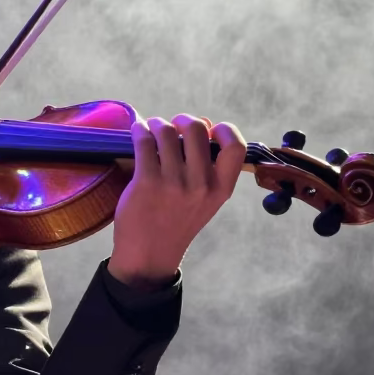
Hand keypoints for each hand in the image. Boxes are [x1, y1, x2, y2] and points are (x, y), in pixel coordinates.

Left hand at [109, 114, 246, 287]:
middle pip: (196, 129)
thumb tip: (204, 123)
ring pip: (166, 132)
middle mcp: (201, 184)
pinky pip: (144, 141)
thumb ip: (207, 166)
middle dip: (182, 120)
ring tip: (151, 129)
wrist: (150, 253)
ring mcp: (174, 183)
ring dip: (157, 124)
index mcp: (221, 189)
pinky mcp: (147, 182)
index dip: (224, 130)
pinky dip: (139, 130)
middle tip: (172, 125)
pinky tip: (137, 132)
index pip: (236, 147)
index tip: (209, 129)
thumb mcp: (204, 200)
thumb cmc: (177, 222)